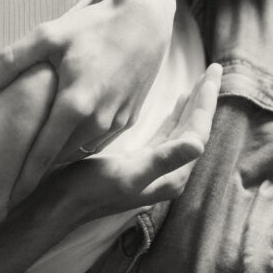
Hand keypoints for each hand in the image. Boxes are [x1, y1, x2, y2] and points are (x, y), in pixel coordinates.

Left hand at [0, 0, 173, 202]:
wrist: (144, 21)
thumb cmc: (93, 26)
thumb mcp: (50, 34)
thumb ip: (14, 58)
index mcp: (75, 104)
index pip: (42, 154)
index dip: (21, 177)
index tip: (4, 196)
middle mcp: (98, 121)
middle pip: (59, 158)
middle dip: (35, 172)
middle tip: (11, 186)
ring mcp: (117, 123)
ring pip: (79, 151)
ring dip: (57, 158)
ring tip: (32, 165)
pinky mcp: (129, 119)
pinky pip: (98, 141)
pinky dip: (79, 144)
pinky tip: (62, 139)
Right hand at [49, 64, 221, 223]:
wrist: (60, 204)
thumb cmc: (91, 190)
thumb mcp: (127, 173)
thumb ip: (163, 159)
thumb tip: (198, 144)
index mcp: (172, 176)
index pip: (198, 132)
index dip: (206, 101)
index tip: (213, 72)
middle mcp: (168, 174)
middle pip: (194, 129)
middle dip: (204, 99)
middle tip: (213, 69)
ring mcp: (154, 168)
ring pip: (181, 130)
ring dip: (190, 106)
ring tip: (199, 81)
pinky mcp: (139, 162)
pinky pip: (166, 134)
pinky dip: (173, 116)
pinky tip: (174, 103)